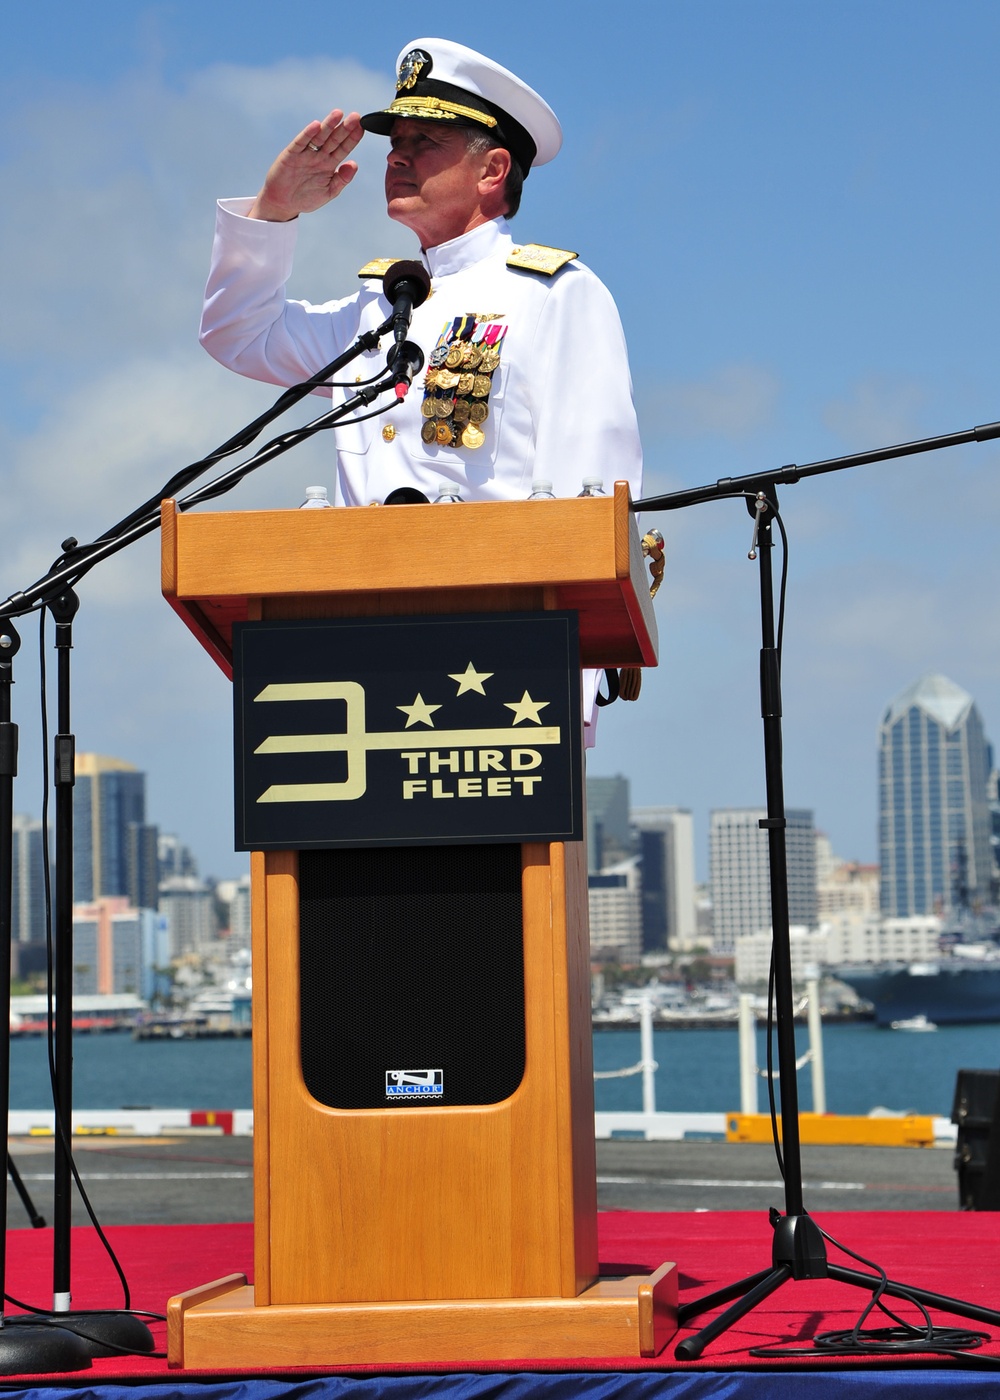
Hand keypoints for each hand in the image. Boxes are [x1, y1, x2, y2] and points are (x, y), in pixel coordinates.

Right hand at [249, 109, 363, 221]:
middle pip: (334, 139)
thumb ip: (342, 179)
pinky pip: (300, 142)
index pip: (343, 148)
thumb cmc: (306, 198)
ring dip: (328, 125)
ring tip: (338, 114)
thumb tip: (354, 164)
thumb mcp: (329, 192)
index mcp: (329, 164)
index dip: (352, 138)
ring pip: (319, 137)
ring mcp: (305, 153)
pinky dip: (307, 133)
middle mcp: (319, 155)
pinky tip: (316, 125)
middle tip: (356, 116)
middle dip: (344, 128)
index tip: (362, 127)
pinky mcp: (291, 154)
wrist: (283, 204)